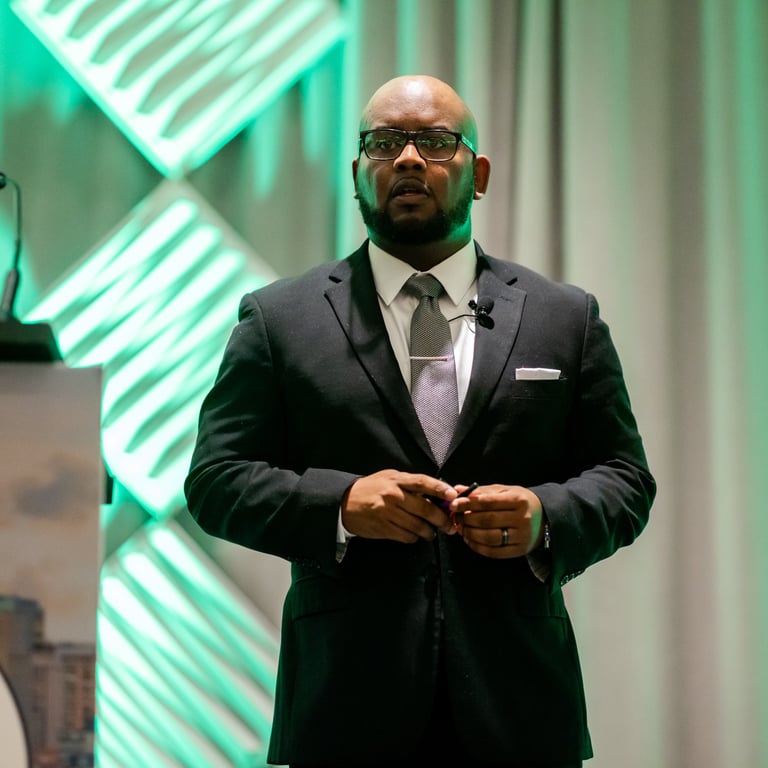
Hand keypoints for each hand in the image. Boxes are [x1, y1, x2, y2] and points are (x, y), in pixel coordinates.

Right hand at [341, 470, 457, 542]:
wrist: (345, 502)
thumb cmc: (372, 488)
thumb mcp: (389, 477)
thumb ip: (410, 484)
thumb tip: (434, 494)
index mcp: (396, 480)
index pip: (422, 482)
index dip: (439, 488)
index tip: (453, 495)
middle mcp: (393, 496)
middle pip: (425, 509)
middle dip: (442, 520)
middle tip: (450, 526)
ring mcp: (388, 513)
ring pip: (418, 526)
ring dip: (429, 532)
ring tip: (431, 533)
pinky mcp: (383, 528)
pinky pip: (406, 536)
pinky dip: (414, 537)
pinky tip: (415, 535)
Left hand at [449, 484, 543, 557]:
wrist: (545, 519)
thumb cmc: (521, 502)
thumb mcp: (505, 491)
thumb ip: (482, 492)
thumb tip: (458, 490)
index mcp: (518, 500)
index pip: (487, 502)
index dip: (468, 504)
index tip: (453, 504)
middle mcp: (522, 518)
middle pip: (487, 520)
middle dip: (467, 519)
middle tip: (456, 517)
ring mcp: (522, 536)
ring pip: (489, 538)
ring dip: (470, 534)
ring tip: (462, 529)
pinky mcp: (520, 550)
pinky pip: (495, 552)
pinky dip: (478, 547)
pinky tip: (470, 540)